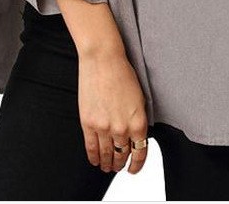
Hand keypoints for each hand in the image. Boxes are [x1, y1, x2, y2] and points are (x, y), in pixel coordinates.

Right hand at [77, 47, 149, 174]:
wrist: (102, 60)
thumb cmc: (122, 73)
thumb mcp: (139, 98)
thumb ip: (137, 119)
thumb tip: (135, 136)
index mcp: (138, 121)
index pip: (140, 152)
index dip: (137, 165)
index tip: (133, 169)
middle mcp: (122, 128)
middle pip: (122, 155)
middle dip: (121, 164)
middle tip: (119, 167)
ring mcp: (104, 127)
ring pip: (107, 154)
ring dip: (107, 163)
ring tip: (107, 166)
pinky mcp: (88, 123)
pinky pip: (91, 147)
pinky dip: (94, 157)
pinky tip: (95, 160)